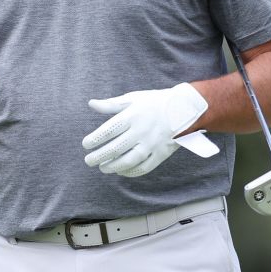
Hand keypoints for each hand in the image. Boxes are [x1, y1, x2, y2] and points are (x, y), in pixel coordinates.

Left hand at [82, 83, 207, 176]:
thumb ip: (111, 104)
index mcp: (132, 116)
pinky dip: (131, 172)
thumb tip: (91, 104)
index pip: (109, 130)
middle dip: (100, 156)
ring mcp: (152, 143)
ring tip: (103, 168)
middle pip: (116, 148)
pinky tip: (121, 171)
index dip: (95, 139)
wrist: (185, 108)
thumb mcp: (132, 99)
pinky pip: (145, 167)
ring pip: (129, 160)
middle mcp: (142, 130)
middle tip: (89, 161)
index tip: (85, 144)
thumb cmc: (154, 102)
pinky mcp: (162, 153)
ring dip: (113, 166)